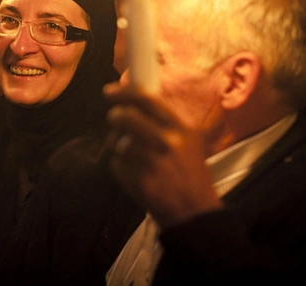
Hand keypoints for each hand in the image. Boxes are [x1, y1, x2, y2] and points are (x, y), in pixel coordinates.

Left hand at [103, 81, 221, 228]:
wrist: (195, 215)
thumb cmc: (189, 176)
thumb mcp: (188, 142)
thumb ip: (164, 123)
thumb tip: (132, 104)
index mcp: (181, 129)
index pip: (146, 99)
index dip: (124, 92)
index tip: (110, 91)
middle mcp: (168, 142)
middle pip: (125, 116)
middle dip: (115, 116)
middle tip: (114, 119)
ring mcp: (153, 162)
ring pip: (119, 142)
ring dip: (119, 147)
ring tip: (133, 157)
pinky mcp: (140, 181)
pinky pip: (116, 164)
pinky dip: (120, 168)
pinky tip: (135, 175)